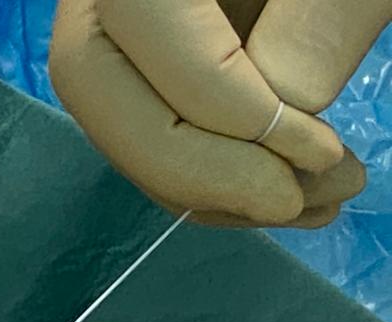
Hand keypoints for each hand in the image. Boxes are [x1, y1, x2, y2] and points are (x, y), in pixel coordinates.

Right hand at [49, 0, 391, 226]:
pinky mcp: (129, 66)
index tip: (319, 156)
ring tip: (301, 205)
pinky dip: (202, 178)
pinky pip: (139, 133)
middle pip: (96, 88)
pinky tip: (270, 191)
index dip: (234, 112)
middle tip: (286, 202)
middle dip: (191, 167)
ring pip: (112, 124)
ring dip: (202, 188)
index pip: (153, 32)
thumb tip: (287, 124)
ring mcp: (101, 27)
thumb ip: (318, 22)